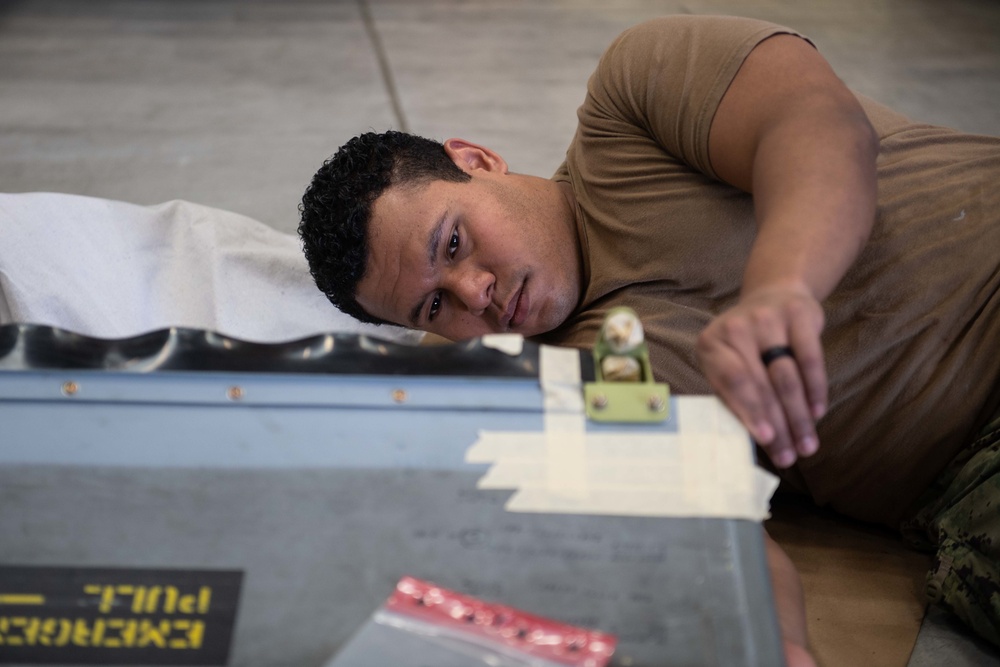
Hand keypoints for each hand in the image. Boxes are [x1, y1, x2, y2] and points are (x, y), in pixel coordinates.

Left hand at [696, 285, 826, 467]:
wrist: (774, 295)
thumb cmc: (747, 344)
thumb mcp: (730, 362)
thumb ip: (734, 396)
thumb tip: (755, 441)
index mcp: (711, 344)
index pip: (732, 383)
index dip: (750, 412)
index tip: (766, 439)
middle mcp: (736, 328)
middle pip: (761, 385)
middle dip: (778, 425)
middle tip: (790, 454)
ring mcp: (768, 318)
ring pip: (787, 377)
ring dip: (799, 416)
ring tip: (807, 444)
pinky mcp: (799, 314)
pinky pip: (811, 359)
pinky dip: (815, 389)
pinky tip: (818, 412)